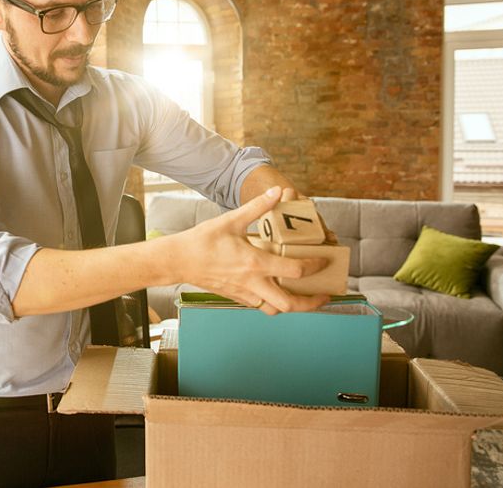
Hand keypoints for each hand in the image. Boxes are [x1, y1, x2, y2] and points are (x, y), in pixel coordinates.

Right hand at [173, 186, 329, 314]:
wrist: (179, 260)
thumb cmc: (203, 241)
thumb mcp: (232, 220)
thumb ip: (257, 206)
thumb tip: (276, 192)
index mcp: (256, 264)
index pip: (296, 271)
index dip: (315, 267)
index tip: (323, 261)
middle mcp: (253, 283)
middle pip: (290, 305)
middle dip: (312, 303)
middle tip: (323, 294)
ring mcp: (245, 293)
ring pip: (276, 310)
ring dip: (293, 306)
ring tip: (304, 296)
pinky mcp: (236, 297)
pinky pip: (261, 305)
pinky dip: (274, 301)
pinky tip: (277, 289)